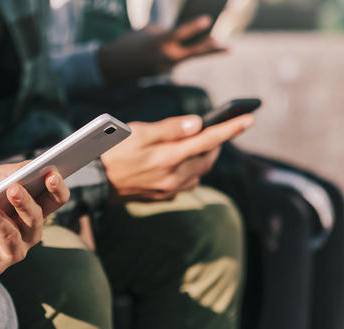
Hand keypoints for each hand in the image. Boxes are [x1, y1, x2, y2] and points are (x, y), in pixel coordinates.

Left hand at [0, 163, 69, 275]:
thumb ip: (14, 172)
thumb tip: (32, 165)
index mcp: (35, 212)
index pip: (56, 201)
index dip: (57, 189)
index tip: (51, 174)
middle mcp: (29, 235)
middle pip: (35, 219)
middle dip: (25, 204)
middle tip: (13, 189)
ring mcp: (12, 253)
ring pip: (10, 235)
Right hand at [97, 15, 225, 83]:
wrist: (112, 66)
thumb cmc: (129, 43)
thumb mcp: (147, 31)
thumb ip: (166, 32)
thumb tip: (182, 36)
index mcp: (159, 43)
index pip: (179, 33)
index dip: (194, 27)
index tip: (208, 20)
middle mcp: (164, 57)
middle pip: (193, 52)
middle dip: (211, 49)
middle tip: (228, 47)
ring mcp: (165, 67)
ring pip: (187, 56)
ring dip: (202, 50)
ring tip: (221, 46)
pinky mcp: (163, 72)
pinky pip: (176, 60)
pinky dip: (181, 53)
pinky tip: (187, 47)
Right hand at [100, 114, 253, 201]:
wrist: (94, 181)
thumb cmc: (112, 150)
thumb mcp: (138, 132)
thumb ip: (170, 128)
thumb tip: (198, 124)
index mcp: (169, 157)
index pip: (208, 140)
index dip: (231, 128)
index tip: (250, 118)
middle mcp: (174, 176)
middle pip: (207, 158)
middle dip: (216, 143)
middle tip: (217, 129)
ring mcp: (169, 189)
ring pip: (199, 172)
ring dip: (203, 157)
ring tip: (197, 144)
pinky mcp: (162, 195)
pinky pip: (186, 182)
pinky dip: (190, 169)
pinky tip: (179, 162)